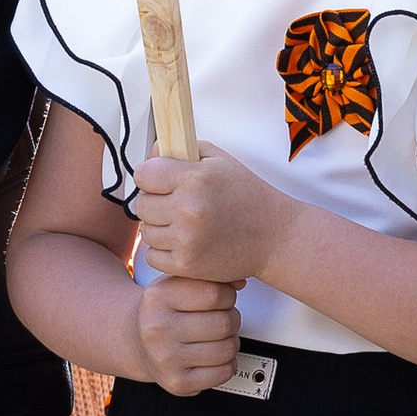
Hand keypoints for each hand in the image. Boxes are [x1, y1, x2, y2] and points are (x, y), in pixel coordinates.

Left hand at [134, 145, 285, 287]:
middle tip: (176, 204)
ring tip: (184, 224)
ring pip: (145, 231)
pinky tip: (185, 242)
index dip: (151, 177)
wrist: (275, 236)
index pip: (143, 174)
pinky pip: (152, 256)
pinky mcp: (187, 264)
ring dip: (160, 228)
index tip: (162, 181)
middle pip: (141, 204)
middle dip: (155, 202)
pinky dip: (164, 250)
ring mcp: (186, 240)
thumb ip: (183, 151)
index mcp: (195, 179)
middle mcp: (188, 209)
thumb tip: (151, 155)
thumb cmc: (248, 196)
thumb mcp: (220, 161)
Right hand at [136, 272, 241, 396]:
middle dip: (232, 319)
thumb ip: (208, 277)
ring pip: (228, 348)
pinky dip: (227, 363)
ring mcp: (166, 358)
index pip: (215, 294)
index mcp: (158, 298)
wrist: (135, 341)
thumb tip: (239, 280)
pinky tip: (212, 355)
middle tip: (222, 318)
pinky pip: (224, 372)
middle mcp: (158, 329)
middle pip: (225, 323)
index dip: (228, 296)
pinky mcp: (177, 382)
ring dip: (231, 341)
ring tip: (217, 337)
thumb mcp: (177, 282)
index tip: (221, 298)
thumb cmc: (163, 310)